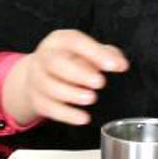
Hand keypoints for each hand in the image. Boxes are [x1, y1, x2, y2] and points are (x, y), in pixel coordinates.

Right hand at [2, 29, 128, 125]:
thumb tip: (121, 64)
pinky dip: (67, 114)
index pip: (74, 41)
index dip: (95, 53)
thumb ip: (106, 54)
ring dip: (72, 94)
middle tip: (100, 82)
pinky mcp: (37, 100)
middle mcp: (44, 57)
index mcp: (59, 41)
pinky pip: (49, 108)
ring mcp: (37, 79)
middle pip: (55, 63)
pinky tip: (83, 117)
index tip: (114, 65)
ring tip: (91, 98)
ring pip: (49, 86)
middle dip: (78, 73)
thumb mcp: (86, 51)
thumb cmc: (68, 60)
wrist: (38, 75)